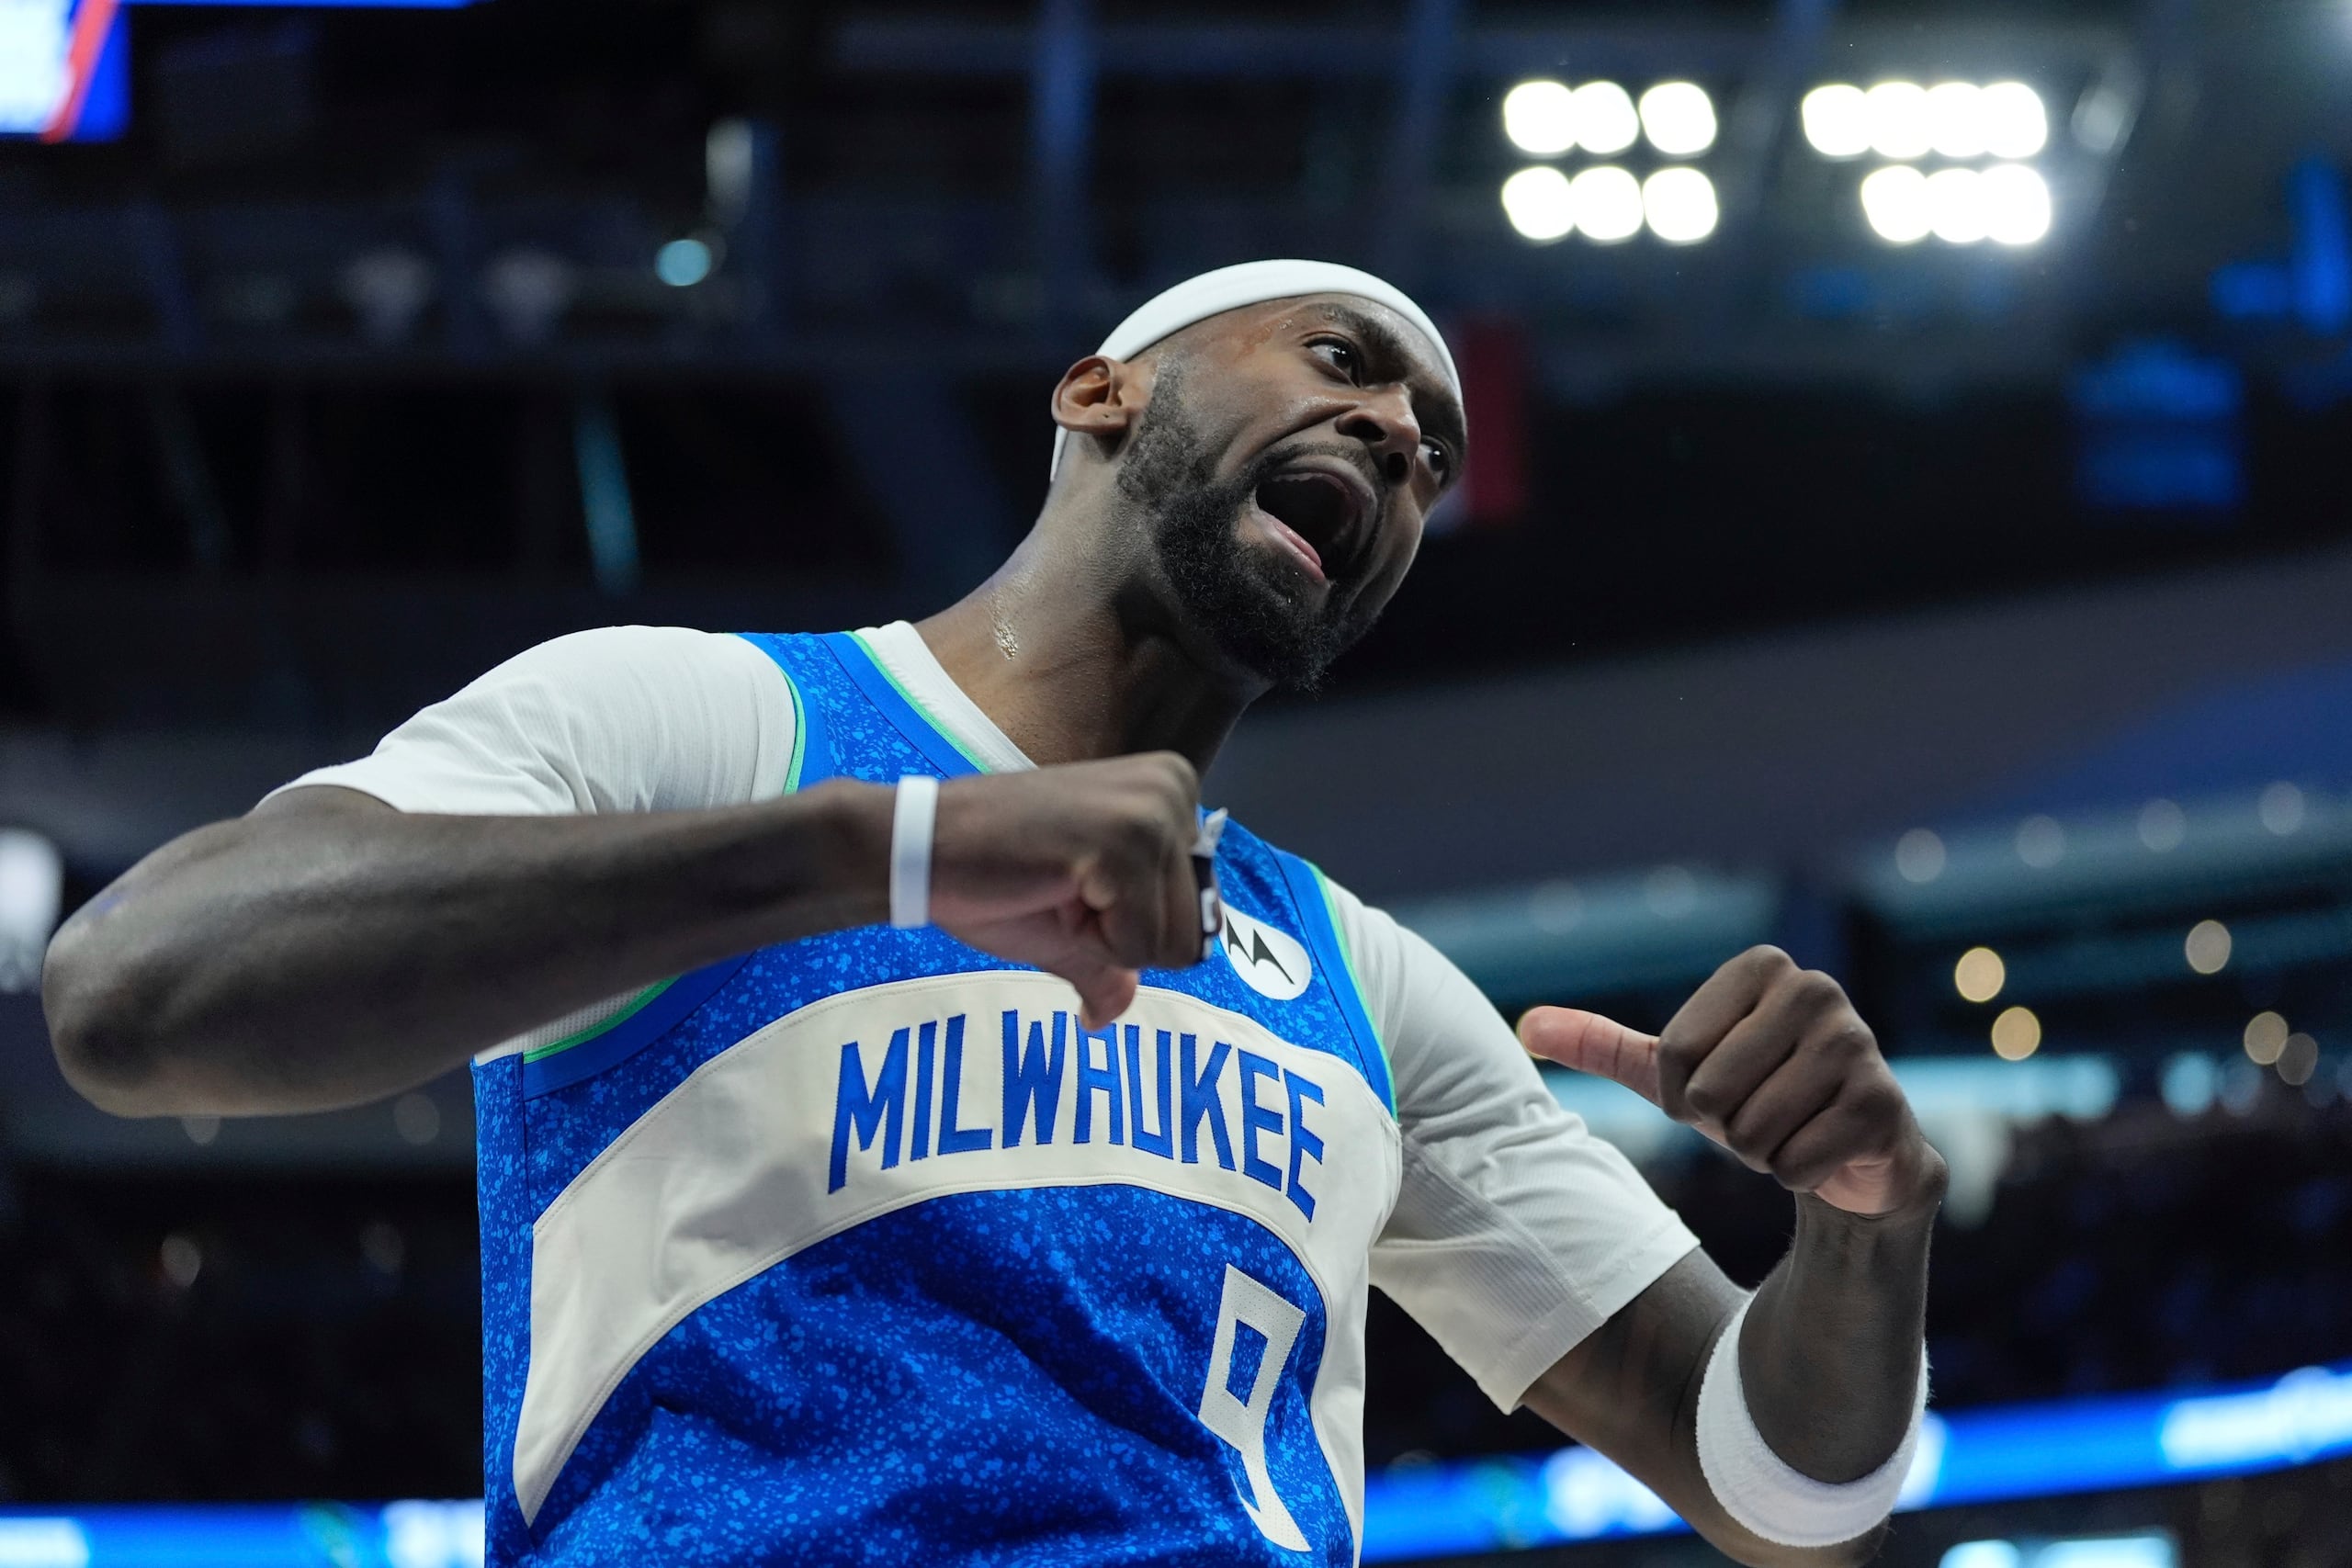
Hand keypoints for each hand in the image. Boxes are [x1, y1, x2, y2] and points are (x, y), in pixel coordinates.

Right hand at [922, 752, 1208, 1028]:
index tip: (1073, 889)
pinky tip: (1051, 888)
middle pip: (1195, 931)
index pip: (1200, 914)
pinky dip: (1091, 940)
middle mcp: (1177, 789)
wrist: (921, 851)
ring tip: (1057, 886)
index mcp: (1175, 792)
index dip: (1131, 929)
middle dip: (1123, 937)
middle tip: (1061, 890)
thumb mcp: (1069, 928)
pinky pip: (1140, 943)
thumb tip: (1111, 1012)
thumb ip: (1109, 963)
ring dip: (1106, 938)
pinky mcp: (1125, 840)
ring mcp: (1154, 811)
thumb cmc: (993, 880)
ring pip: (1174, 942)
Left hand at [1518, 947, 1943, 1216]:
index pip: (1673, 1054)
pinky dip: (1797, 1174)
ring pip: (1752, 1132)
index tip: (1719, 1088)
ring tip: (1791, 1129)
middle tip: (1759, 1114)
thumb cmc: (1753, 1097)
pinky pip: (1795, 1163)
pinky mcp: (1883, 1103)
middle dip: (1723, 1126)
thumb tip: (1524, 1027)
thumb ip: (1603, 1044)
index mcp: (1762, 967)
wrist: (1847, 1153)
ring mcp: (1858, 1043)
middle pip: (1710, 1093)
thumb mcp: (1674, 1072)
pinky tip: (1825, 1152)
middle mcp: (1816, 989)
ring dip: (1760, 1152)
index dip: (1683, 1093)